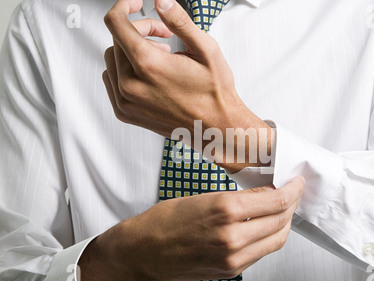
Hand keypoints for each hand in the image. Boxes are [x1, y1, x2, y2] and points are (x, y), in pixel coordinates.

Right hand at [78, 176, 304, 280]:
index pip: (276, 200)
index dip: (292, 189)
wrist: (144, 251)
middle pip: (281, 220)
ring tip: (283, 209)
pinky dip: (270, 237)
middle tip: (292, 193)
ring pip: (276, 240)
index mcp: (225, 210)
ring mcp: (233, 258)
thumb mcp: (204, 197)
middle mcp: (233, 237)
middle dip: (292, 204)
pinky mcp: (231, 271)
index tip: (296, 182)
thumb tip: (264, 194)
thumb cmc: (164, 222)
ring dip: (284, 223)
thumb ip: (239, 198)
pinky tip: (267, 226)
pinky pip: (262, 252)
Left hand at [102, 0, 272, 172]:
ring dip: (131, 51)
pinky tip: (149, 74)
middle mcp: (131, 85)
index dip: (125, 6)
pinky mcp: (125, 113)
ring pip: (112, 60)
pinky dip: (125, 71)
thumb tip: (162, 1)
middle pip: (116, 40)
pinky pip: (112, 81)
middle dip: (139, 31)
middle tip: (164, 37)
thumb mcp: (205, 50)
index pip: (116, 23)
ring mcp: (125, 102)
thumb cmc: (214, 94)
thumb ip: (180, 21)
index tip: (136, 5)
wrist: (215, 128)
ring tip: (160, 57)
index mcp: (148, 66)